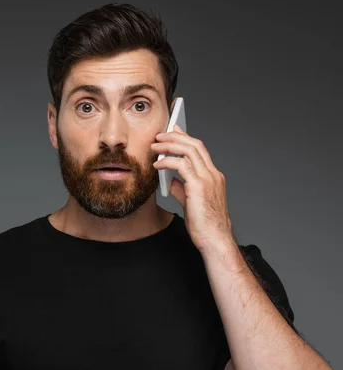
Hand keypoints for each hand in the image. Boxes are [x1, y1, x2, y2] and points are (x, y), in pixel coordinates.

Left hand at [151, 124, 234, 252]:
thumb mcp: (191, 202)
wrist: (214, 240)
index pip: (200, 149)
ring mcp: (208, 179)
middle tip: (160, 134)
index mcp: (214, 176)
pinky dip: (167, 162)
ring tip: (155, 145)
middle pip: (195, 145)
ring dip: (169, 145)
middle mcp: (213, 174)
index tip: (174, 129)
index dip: (186, 137)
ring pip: (189, 151)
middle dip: (176, 136)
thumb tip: (168, 179)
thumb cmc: (204, 225)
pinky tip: (157, 165)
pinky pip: (181, 166)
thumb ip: (181, 188)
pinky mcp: (199, 187)